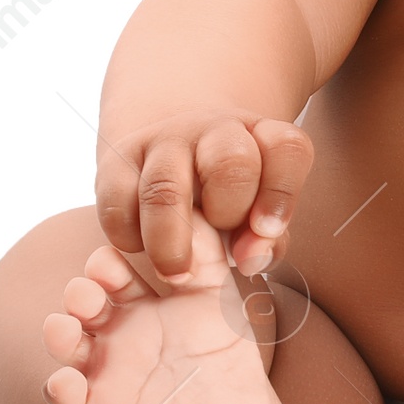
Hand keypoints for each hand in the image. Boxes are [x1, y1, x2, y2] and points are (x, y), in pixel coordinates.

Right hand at [95, 109, 312, 282]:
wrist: (175, 152)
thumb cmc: (230, 197)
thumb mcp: (259, 212)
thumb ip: (267, 239)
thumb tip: (250, 260)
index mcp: (261, 136)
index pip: (285, 149)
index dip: (281, 194)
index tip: (266, 231)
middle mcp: (214, 129)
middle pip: (231, 162)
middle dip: (229, 213)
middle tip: (221, 246)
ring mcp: (163, 141)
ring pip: (164, 187)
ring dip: (172, 241)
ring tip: (178, 274)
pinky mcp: (117, 161)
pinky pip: (118, 204)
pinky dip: (129, 237)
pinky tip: (142, 249)